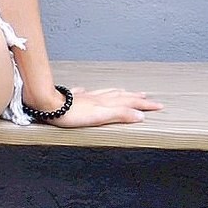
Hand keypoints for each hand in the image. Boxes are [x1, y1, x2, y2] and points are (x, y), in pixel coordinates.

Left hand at [48, 86, 163, 128]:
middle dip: (135, 97)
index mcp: (106, 103)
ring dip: (117, 92)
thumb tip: (140, 116)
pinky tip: (85, 90)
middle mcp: (97, 97)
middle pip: (120, 96)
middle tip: (147, 96)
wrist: (48, 104)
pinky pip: (84, 92)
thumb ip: (120, 114)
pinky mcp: (72, 99)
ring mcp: (85, 97)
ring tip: (124, 91)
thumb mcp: (100, 116)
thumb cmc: (72, 114)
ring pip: (105, 93)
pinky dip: (89, 92)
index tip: (158, 105)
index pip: (130, 102)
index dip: (145, 105)